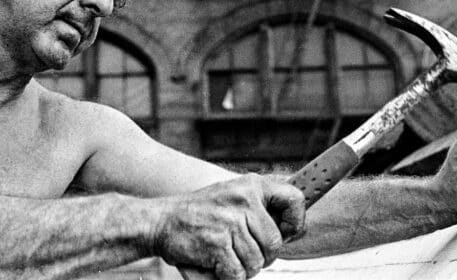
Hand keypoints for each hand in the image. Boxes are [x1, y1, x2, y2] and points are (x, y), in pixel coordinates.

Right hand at [152, 174, 304, 279]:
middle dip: (261, 257)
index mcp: (251, 186)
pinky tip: (213, 264)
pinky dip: (225, 277)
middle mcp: (244, 200)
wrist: (161, 220)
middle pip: (275, 244)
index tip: (287, 233)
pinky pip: (238, 274)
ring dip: (242, 269)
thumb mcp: (233, 196)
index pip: (295, 199)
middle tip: (241, 253)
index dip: (295, 222)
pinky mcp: (218, 243)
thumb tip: (295, 228)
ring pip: (257, 263)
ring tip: (224, 256)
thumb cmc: (200, 213)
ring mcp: (231, 221)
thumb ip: (260, 207)